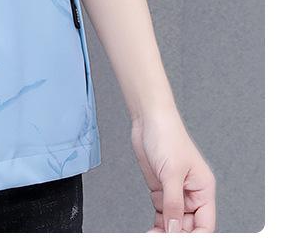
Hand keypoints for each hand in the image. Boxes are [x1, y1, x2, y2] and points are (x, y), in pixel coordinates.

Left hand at [130, 107, 215, 231]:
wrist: (148, 119)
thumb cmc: (166, 136)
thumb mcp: (171, 173)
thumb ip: (173, 203)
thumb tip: (174, 230)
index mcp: (203, 189)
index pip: (205, 224)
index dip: (195, 237)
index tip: (180, 241)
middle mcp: (191, 193)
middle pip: (188, 226)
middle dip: (176, 235)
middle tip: (160, 239)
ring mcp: (175, 192)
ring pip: (174, 222)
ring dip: (164, 231)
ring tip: (152, 236)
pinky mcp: (161, 189)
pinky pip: (162, 213)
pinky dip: (157, 223)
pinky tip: (150, 229)